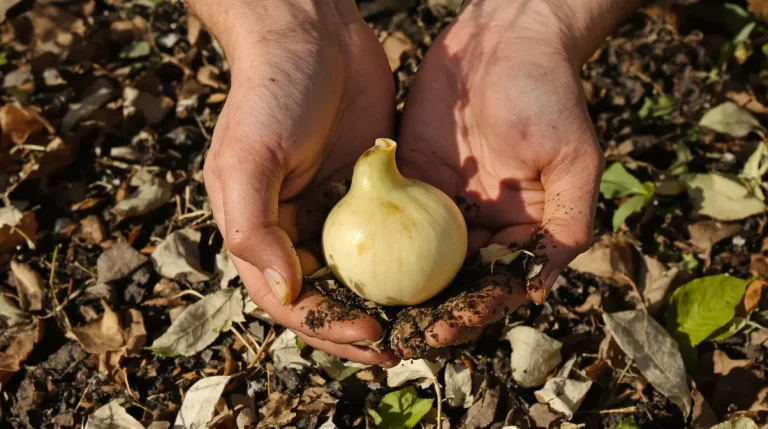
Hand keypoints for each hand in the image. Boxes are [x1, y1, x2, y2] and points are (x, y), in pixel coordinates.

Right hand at [195, 0, 397, 364]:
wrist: (313, 34)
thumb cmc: (272, 93)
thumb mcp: (248, 158)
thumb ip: (255, 228)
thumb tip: (288, 291)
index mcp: (262, 230)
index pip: (291, 299)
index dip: (329, 327)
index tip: (373, 337)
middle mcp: (297, 228)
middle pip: (331, 296)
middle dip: (364, 327)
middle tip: (406, 345)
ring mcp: (337, 210)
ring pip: (365, 272)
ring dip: (391, 302)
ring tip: (429, 323)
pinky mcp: (371, 188)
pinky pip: (392, 234)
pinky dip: (411, 259)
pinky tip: (441, 276)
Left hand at [392, 0, 641, 355]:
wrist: (504, 38)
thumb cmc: (547, 93)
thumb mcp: (573, 159)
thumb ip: (567, 224)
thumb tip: (538, 287)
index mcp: (521, 227)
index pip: (498, 283)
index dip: (476, 312)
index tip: (449, 328)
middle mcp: (481, 223)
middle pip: (455, 281)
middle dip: (432, 312)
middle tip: (404, 333)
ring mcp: (444, 203)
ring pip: (420, 259)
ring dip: (400, 289)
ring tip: (374, 314)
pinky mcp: (411, 177)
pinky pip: (392, 217)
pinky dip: (378, 244)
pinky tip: (356, 268)